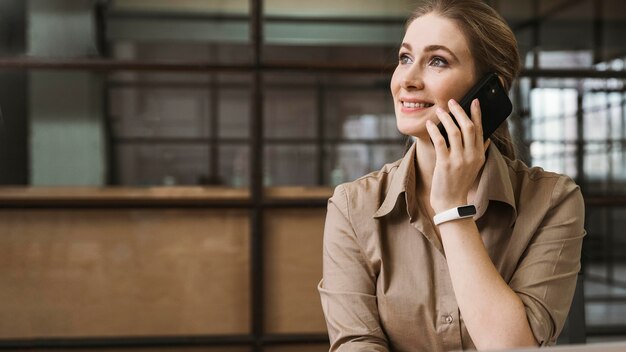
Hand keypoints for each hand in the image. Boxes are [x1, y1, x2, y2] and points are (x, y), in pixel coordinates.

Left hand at [425, 98, 489, 212]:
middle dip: (460, 111)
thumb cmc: (460, 183)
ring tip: (440, 110)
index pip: (480, 129)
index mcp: (479, 155)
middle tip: (451, 102)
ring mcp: (458, 159)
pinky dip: (435, 130)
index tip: (473, 101)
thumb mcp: (475, 167)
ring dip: (446, 118)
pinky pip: (440, 142)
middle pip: (468, 127)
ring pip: (454, 131)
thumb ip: (480, 151)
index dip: (476, 113)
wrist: (451, 202)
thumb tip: (486, 138)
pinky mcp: (445, 163)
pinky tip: (429, 124)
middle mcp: (471, 155)